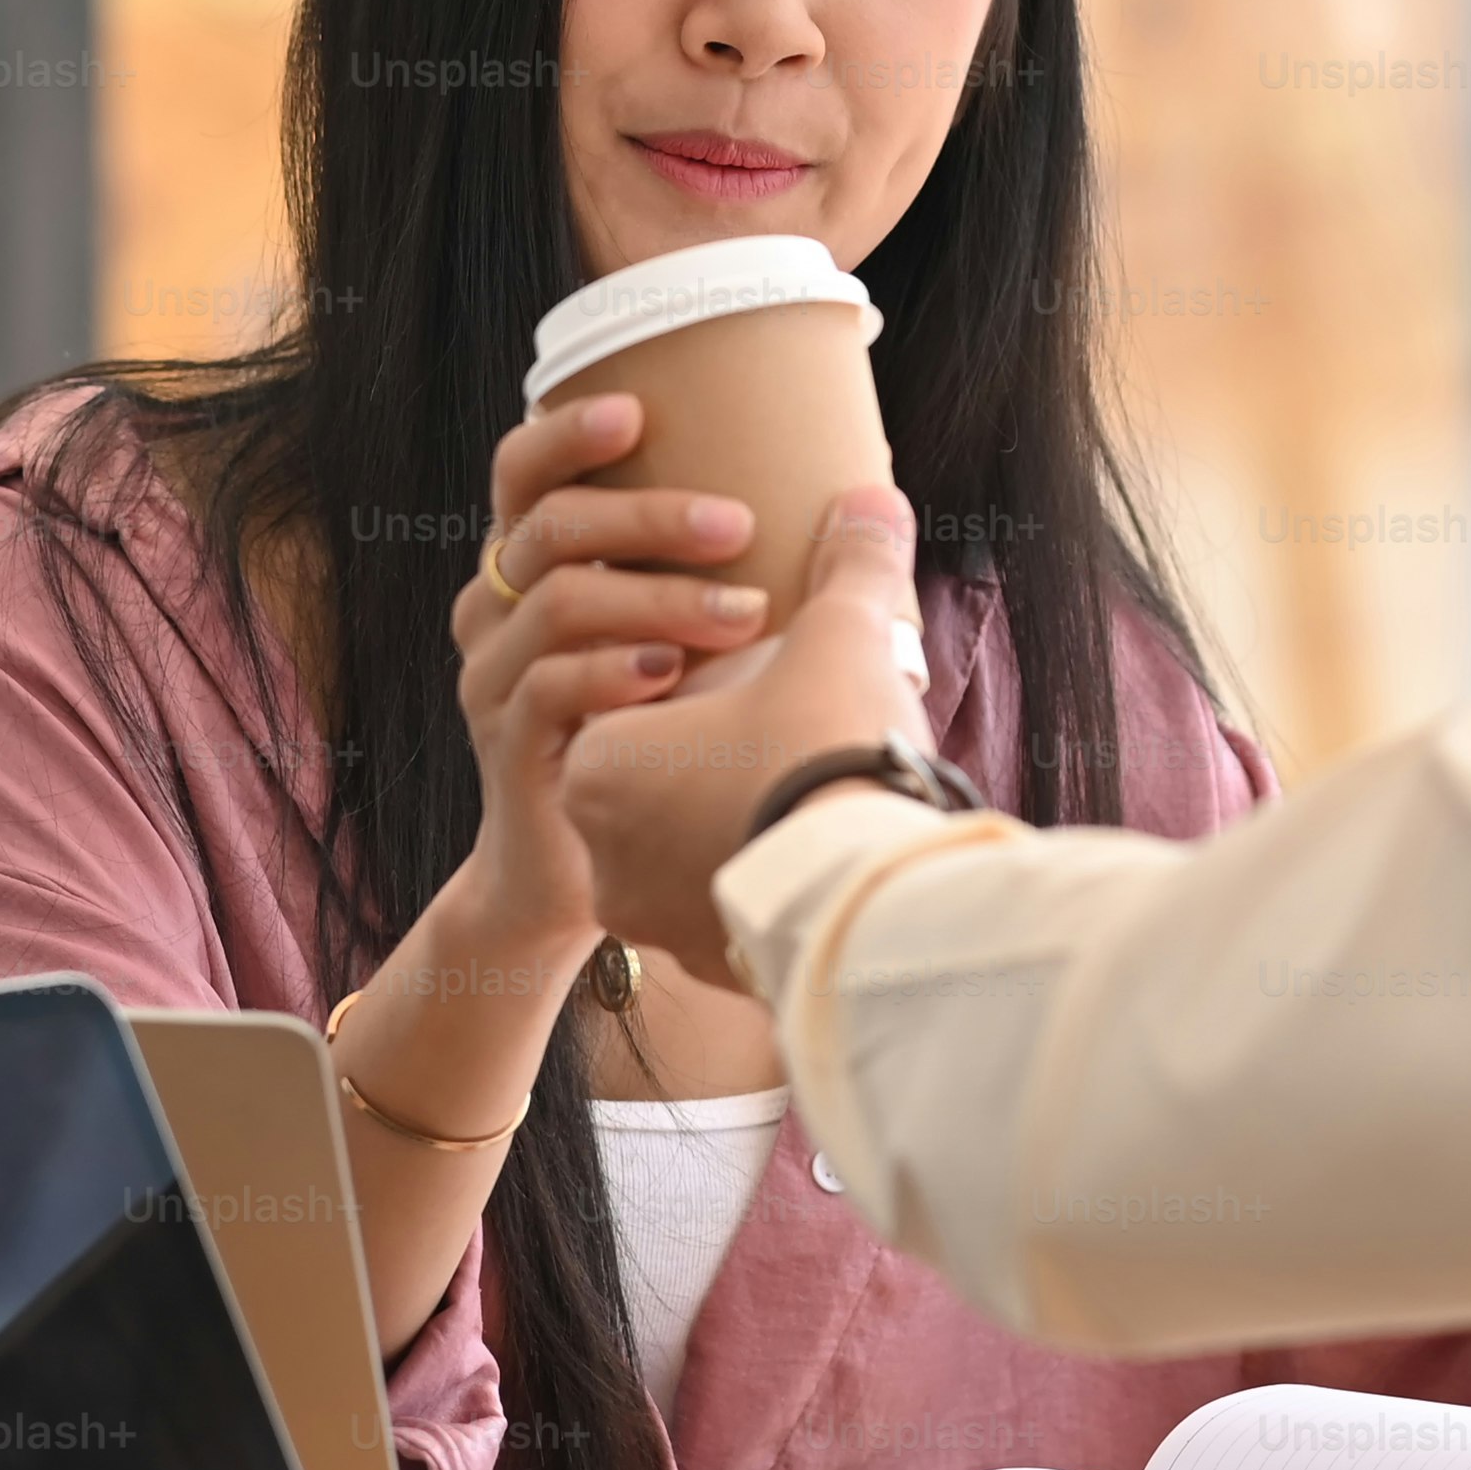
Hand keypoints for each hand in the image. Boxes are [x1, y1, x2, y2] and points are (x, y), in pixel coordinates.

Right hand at [432, 393, 772, 954]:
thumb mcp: (675, 636)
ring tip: (743, 615)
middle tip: (735, 525)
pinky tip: (673, 678)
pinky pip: (550, 689)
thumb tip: (858, 499)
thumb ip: (718, 571)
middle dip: (648, 518)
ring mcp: (492, 678)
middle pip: (551, 529)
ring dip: (659, 599)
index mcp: (529, 569)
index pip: (522, 474)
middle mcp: (494, 611)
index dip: (567, 434)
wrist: (570, 867)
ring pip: (559, 603)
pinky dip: (618, 673)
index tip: (638, 414)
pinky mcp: (508, 745)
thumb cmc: (647, 734)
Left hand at [564, 483, 933, 995]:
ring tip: (802, 790)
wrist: (870, 903)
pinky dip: (756, 879)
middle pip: (653, 771)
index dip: (695, 664)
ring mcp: (648, 914)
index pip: (629, 688)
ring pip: (681, 846)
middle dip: (711, 746)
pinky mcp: (702, 966)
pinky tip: (810, 856)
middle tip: (782, 722)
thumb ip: (850, 570)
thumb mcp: (841, 641)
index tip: (751, 655)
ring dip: (730, 818)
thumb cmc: (828, 759)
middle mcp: (602, 844)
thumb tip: (871, 503)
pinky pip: (718, 910)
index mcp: (600, 757)